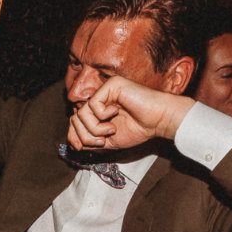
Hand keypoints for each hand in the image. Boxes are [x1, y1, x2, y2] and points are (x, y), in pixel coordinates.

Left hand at [67, 76, 187, 151]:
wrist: (158, 121)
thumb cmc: (138, 130)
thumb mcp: (109, 142)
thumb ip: (90, 142)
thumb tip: (72, 144)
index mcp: (98, 111)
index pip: (75, 122)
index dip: (75, 136)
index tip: (89, 146)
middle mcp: (99, 99)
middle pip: (75, 119)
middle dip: (85, 136)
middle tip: (102, 141)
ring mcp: (104, 91)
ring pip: (81, 113)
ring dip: (95, 128)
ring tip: (111, 130)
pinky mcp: (110, 85)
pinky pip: (92, 104)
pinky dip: (102, 116)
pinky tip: (116, 113)